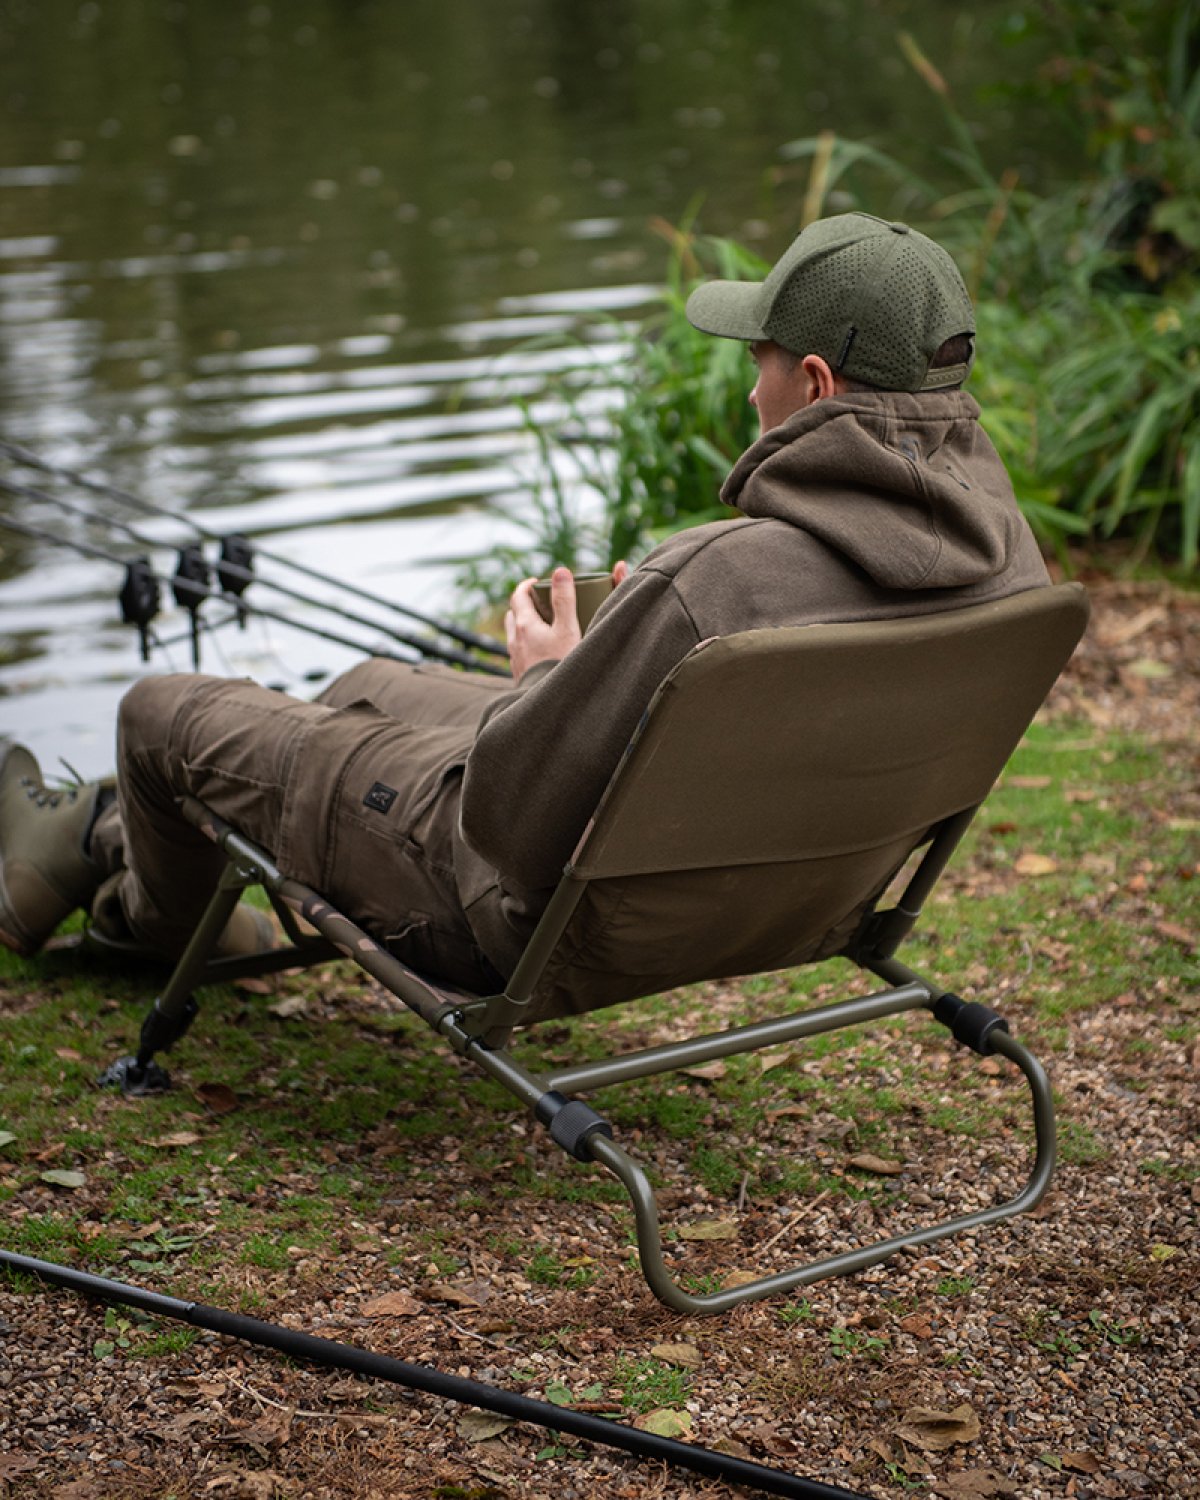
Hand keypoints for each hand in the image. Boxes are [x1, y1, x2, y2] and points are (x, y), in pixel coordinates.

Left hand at [505, 562, 629, 682]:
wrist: (549, 704)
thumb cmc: (560, 666)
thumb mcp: (567, 629)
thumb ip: (564, 600)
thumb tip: (560, 571)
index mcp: (524, 625)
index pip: (518, 596)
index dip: (527, 585)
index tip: (539, 582)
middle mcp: (515, 641)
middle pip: (514, 614)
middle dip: (525, 604)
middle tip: (543, 603)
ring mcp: (516, 659)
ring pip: (515, 635)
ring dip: (525, 626)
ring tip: (543, 627)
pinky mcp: (520, 675)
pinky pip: (520, 653)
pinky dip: (528, 645)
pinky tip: (542, 652)